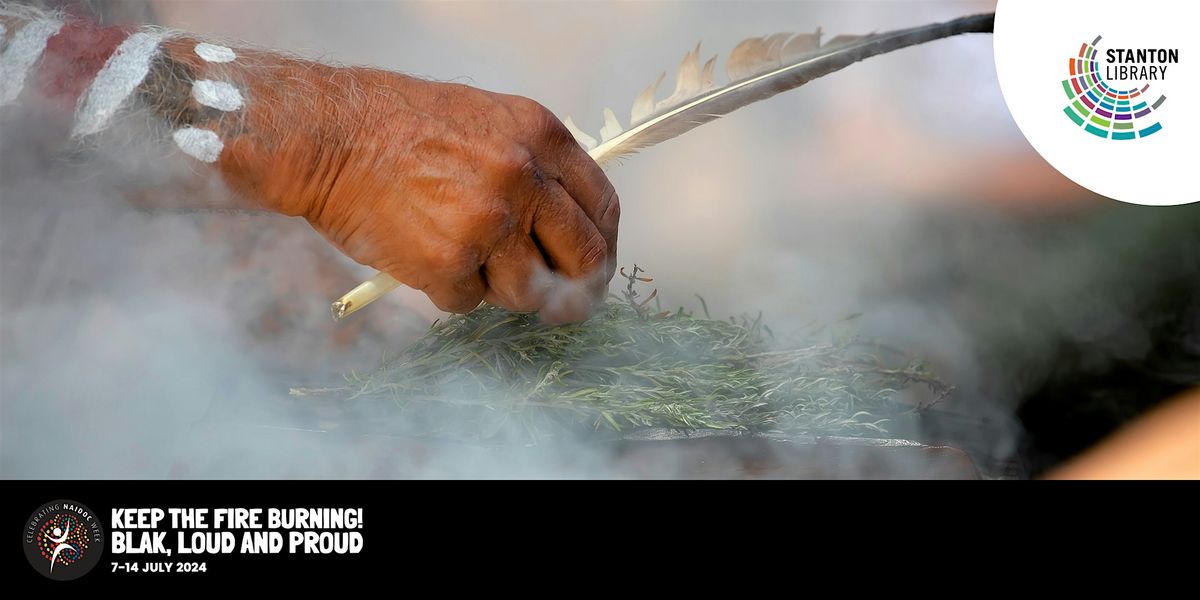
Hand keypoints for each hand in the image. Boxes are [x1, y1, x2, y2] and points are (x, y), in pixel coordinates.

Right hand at [253, 69, 618, 323]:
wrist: (328, 136)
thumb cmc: (397, 126)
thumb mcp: (487, 120)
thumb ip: (534, 164)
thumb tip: (569, 222)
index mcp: (540, 137)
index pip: (602, 207)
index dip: (602, 248)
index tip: (594, 270)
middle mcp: (523, 179)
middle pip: (582, 258)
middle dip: (576, 292)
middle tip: (561, 306)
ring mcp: (488, 223)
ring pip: (528, 291)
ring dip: (501, 291)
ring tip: (463, 259)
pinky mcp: (449, 263)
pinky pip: (468, 303)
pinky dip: (448, 291)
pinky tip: (422, 255)